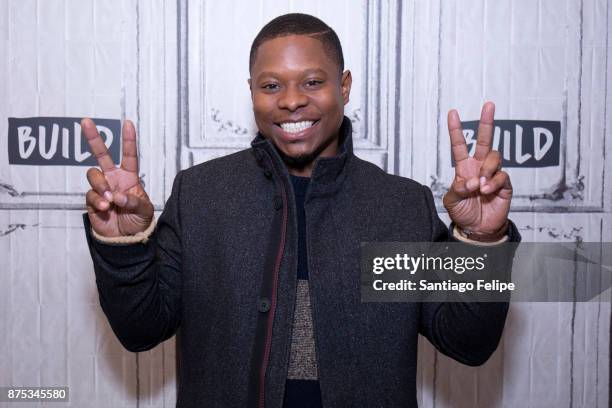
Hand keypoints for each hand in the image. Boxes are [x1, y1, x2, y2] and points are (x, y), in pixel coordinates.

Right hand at [83, 118, 153, 236]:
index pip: (129, 155)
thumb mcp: (145, 210)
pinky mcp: (91, 201)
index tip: (128, 123)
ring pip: (93, 175)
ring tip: (109, 199)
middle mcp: (113, 179)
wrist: (126, 239)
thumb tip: (118, 196)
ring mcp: (101, 189)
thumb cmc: (138, 221)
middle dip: (93, 137)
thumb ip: (134, 202)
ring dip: (100, 185)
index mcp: (129, 177)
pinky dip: (97, 199)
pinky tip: (105, 207)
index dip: (128, 140)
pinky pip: (90, 195)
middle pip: (101, 155)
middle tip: (86, 121)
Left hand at [442, 102, 511, 238]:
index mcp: (464, 168)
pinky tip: (486, 192)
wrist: (477, 229)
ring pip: (495, 157)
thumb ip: (457, 189)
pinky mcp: (504, 184)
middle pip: (486, 140)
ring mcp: (493, 174)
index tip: (452, 113)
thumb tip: (471, 180)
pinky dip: (493, 183)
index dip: (456, 129)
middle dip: (487, 122)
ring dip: (487, 170)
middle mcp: (479, 167)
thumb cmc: (463, 212)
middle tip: (488, 105)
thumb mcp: (452, 200)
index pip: (459, 145)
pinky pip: (502, 176)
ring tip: (480, 186)